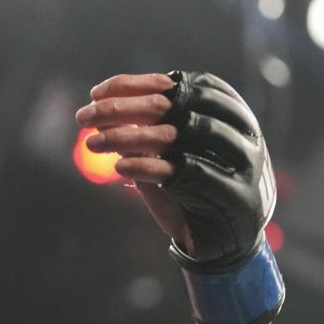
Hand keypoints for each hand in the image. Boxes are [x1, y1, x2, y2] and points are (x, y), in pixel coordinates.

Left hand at [76, 71, 274, 266]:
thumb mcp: (166, 154)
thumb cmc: (192, 187)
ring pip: (177, 135)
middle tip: (83, 116)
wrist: (227, 238)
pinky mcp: (231, 193)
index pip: (179, 84)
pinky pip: (185, 173)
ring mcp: (240, 160)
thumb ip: (141, 130)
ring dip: (127, 136)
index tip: (96, 93)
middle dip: (123, 107)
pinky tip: (118, 167)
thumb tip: (98, 109)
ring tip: (92, 142)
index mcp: (228, 111)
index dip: (135, 85)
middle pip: (175, 105)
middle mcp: (239, 130)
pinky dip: (147, 166)